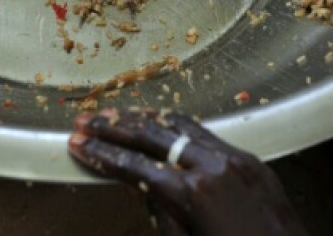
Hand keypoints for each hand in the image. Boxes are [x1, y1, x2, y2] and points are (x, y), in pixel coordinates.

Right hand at [68, 109, 307, 235]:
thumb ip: (164, 217)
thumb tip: (144, 188)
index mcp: (194, 195)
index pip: (135, 166)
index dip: (103, 155)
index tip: (79, 145)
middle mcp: (214, 166)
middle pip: (153, 134)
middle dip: (116, 125)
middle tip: (87, 120)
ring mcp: (236, 159)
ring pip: (182, 125)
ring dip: (146, 119)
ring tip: (118, 115)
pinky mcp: (252, 160)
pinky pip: (209, 135)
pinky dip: (180, 128)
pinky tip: (164, 128)